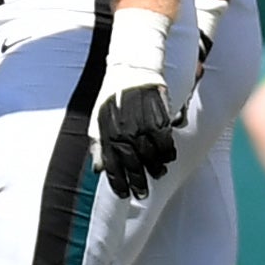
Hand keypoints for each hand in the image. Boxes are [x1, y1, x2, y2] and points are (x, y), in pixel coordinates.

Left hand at [90, 74, 176, 198]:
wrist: (131, 69)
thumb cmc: (112, 94)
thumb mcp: (97, 118)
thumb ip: (97, 143)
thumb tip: (97, 168)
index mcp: (106, 132)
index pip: (112, 165)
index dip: (118, 182)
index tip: (124, 195)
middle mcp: (122, 133)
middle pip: (132, 165)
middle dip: (138, 182)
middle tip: (142, 193)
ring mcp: (140, 127)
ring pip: (151, 157)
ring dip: (155, 169)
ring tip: (157, 174)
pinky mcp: (158, 120)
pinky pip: (165, 144)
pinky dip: (167, 153)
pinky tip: (167, 157)